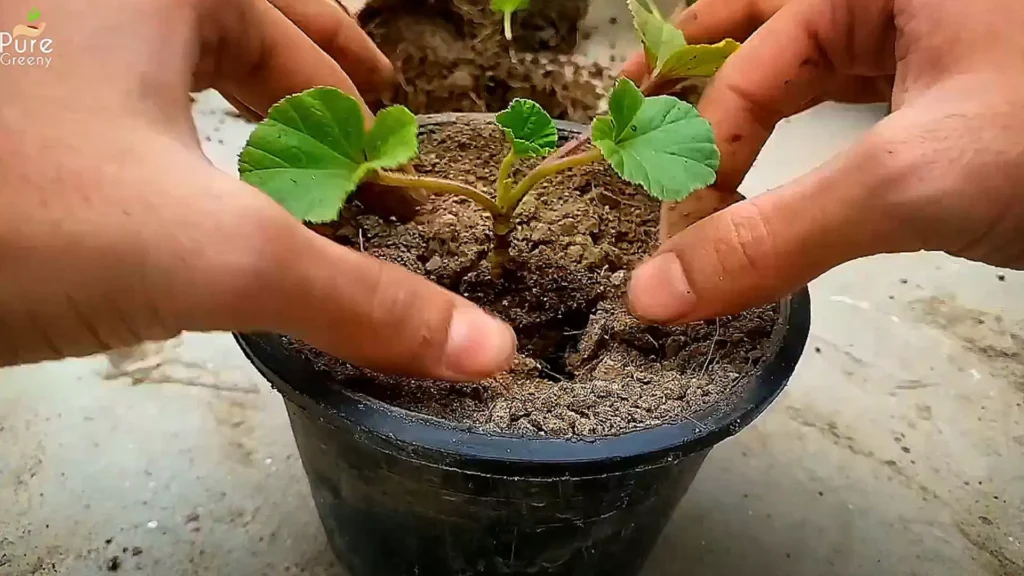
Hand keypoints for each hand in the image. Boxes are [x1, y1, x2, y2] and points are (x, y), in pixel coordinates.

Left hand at [0, 0, 515, 378]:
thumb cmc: (22, 218)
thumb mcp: (218, 257)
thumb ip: (363, 302)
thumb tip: (491, 350)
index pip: (302, 30)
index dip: (361, 93)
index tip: (392, 146)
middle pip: (239, 23)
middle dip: (305, 84)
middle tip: (359, 141)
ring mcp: (42, 39)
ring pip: (164, 53)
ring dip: (228, 103)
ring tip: (277, 158)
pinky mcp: (12, 97)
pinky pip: (103, 92)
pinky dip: (155, 128)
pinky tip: (165, 180)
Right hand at [625, 0, 1023, 323]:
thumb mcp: (906, 182)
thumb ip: (778, 233)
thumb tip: (655, 292)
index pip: (744, 71)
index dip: (698, 157)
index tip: (679, 243)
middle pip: (755, 33)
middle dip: (689, 80)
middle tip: (626, 123)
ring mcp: (921, 36)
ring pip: (797, 64)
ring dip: (737, 104)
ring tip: (678, 134)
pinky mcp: (942, 87)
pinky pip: (842, 95)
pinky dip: (793, 129)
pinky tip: (766, 153)